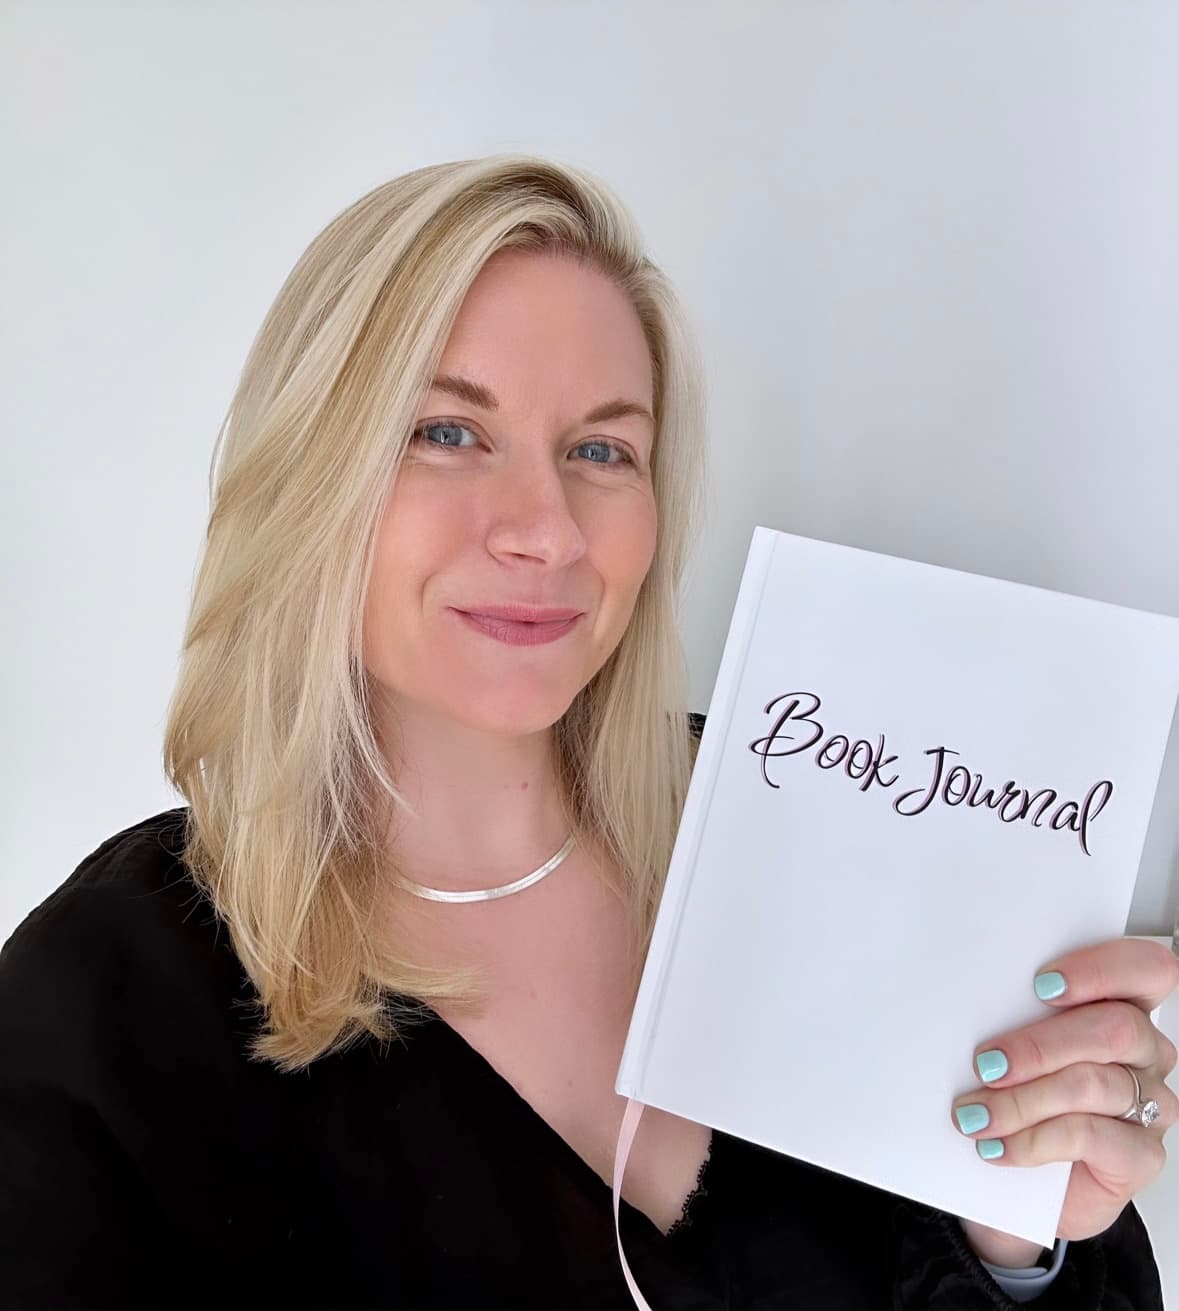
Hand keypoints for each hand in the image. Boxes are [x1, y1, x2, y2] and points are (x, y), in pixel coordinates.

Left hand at [949, 937, 1178, 1268]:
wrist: (1033, 1176)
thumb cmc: (1023, 1090)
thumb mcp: (1017, 1043)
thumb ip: (1015, 1014)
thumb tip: (967, 1002)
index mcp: (1125, 1007)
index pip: (1146, 969)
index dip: (1101, 970)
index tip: (1041, 985)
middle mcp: (1146, 1052)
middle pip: (1116, 1029)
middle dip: (1039, 1045)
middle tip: (987, 1063)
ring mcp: (1150, 1103)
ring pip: (1093, 1084)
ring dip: (1022, 1099)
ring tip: (976, 1113)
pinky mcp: (1142, 1155)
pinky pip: (1089, 1136)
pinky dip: (1033, 1139)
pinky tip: (999, 1144)